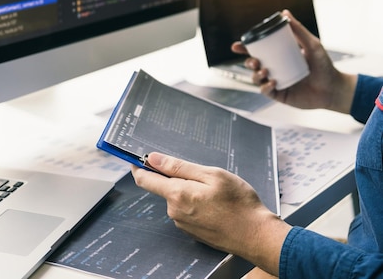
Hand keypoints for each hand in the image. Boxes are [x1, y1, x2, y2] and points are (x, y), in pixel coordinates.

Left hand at [131, 153, 289, 275]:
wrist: (256, 235)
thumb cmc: (239, 203)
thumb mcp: (211, 175)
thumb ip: (179, 167)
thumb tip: (153, 159)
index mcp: (177, 195)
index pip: (145, 180)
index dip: (138, 166)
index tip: (136, 158)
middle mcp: (174, 211)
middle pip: (165, 187)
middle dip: (177, 177)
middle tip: (203, 175)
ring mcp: (182, 224)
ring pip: (178, 199)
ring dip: (190, 191)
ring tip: (215, 192)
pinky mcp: (192, 231)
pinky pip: (187, 211)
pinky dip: (196, 204)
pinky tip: (216, 205)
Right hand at [231, 10, 356, 112]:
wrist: (333, 88)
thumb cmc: (324, 66)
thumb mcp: (312, 44)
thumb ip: (299, 30)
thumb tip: (285, 13)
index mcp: (279, 56)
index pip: (258, 51)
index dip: (245, 49)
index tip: (237, 45)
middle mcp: (275, 69)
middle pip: (254, 65)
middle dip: (248, 62)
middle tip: (253, 61)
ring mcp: (276, 82)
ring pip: (257, 79)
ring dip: (256, 75)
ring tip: (264, 71)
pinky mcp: (279, 95)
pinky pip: (266, 91)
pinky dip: (265, 87)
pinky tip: (272, 83)